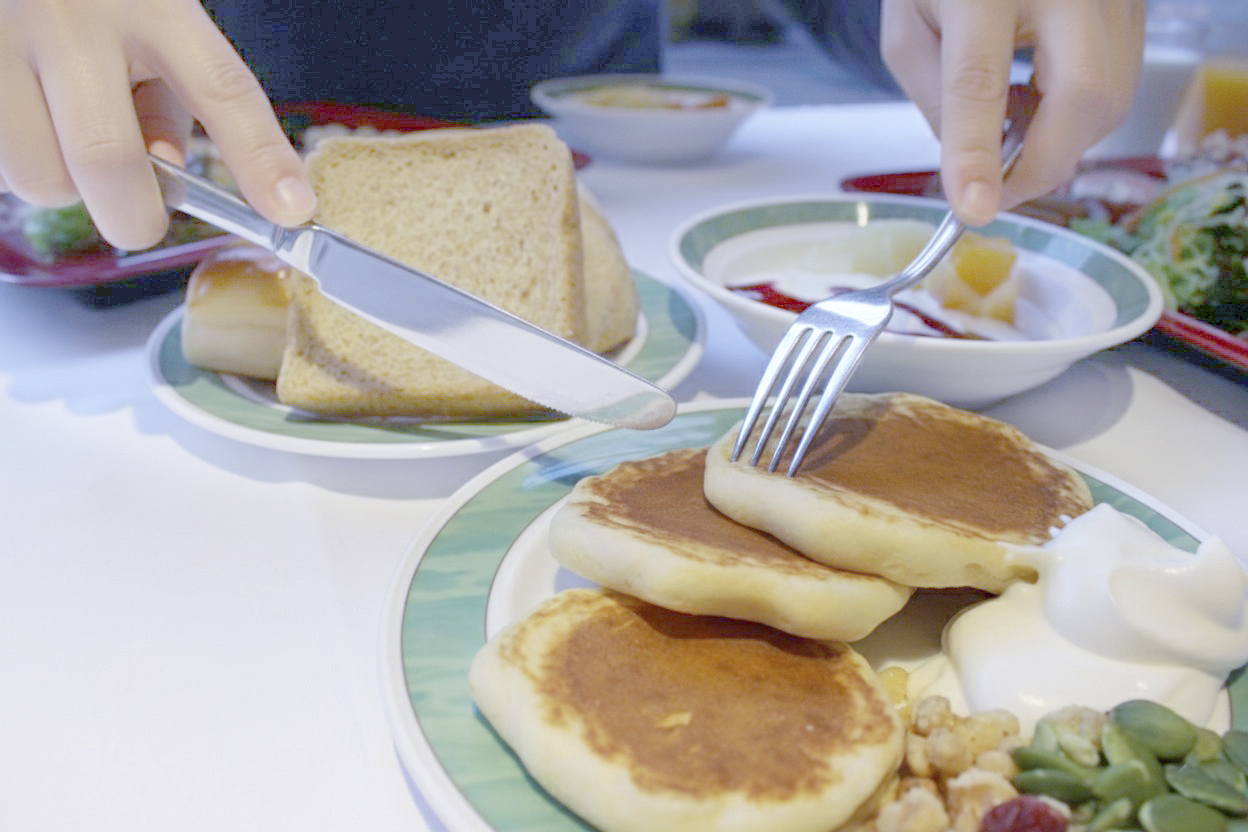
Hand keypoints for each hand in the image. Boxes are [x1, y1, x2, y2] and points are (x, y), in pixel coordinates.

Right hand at [0, 0, 315, 249]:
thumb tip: (166, 179)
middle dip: (134, 214)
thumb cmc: (92, 0)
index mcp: (150, 3)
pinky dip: (20, 164)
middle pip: (109, 159)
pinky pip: (0, 165)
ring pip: (40, 175)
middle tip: (140, 215)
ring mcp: (1, 40)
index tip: (292, 210)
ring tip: (61, 138)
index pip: (221, 88)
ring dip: (63, 185)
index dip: (260, 158)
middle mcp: (71, 17)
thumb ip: (171, 104)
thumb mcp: (151, 26)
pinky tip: (26, 121)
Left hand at [881, 0, 1144, 225]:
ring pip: (1111, 99)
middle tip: (997, 189)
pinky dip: (1077, 116)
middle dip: (1041, 164)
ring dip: (1059, 142)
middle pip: (1081, 96)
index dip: (976, 152)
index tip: (973, 208)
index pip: (979, 80)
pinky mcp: (1133, 7)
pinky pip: (1119, 84)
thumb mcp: (909, 28)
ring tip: (1011, 129)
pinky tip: (1039, 103)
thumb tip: (972, 165)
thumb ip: (933, 97)